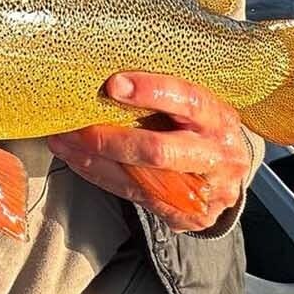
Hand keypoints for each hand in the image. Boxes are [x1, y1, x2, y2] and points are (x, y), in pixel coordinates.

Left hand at [47, 72, 251, 232]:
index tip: (114, 84)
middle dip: (112, 140)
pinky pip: (134, 195)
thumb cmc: (203, 128)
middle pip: (159, 151)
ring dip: (94, 160)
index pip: (188, 100)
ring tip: (63, 142)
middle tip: (78, 128)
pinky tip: (77, 160)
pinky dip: (100, 175)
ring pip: (140, 179)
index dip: (152, 91)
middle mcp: (216, 156)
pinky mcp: (187, 215)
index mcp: (219, 118)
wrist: (230, 175)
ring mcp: (203, 191)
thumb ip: (166, 96)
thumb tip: (112, 78)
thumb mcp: (197, 106)